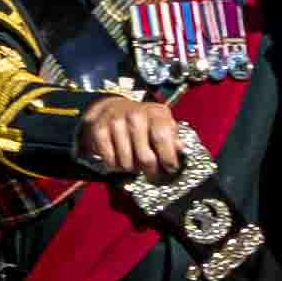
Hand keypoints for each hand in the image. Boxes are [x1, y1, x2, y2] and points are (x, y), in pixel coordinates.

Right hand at [79, 91, 204, 183]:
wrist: (112, 108)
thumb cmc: (143, 122)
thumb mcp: (162, 123)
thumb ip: (173, 137)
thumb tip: (181, 150)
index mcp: (156, 113)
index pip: (163, 138)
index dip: (168, 158)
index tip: (170, 169)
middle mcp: (136, 115)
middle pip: (145, 157)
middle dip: (150, 171)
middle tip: (151, 173)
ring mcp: (116, 122)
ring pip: (127, 163)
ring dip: (131, 169)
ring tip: (134, 162)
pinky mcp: (100, 130)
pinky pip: (110, 161)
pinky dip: (114, 166)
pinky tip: (119, 159)